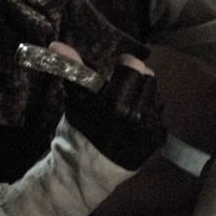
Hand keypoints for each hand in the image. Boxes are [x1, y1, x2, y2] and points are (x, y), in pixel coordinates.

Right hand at [52, 42, 165, 169]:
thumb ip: (72, 69)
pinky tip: (133, 122)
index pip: (134, 66)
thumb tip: (56, 43)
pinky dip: (147, 113)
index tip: (116, 70)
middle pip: (147, 77)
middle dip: (134, 79)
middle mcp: (138, 114)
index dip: (124, 65)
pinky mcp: (159, 138)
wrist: (87, 171)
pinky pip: (158, 113)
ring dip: (142, 95)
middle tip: (120, 89)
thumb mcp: (74, 99)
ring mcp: (151, 127)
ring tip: (126, 106)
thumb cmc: (79, 132)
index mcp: (117, 103)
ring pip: (154, 94)